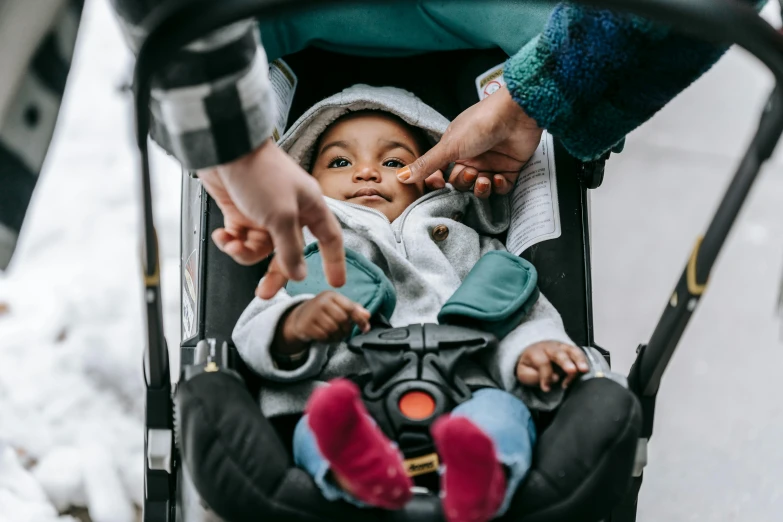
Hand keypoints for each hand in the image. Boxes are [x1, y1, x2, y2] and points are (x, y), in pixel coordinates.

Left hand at [197, 139, 345, 295]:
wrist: (225, 149)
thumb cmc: (261, 173)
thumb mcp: (281, 216)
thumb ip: (291, 249)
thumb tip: (298, 273)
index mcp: (309, 207)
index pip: (330, 239)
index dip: (334, 261)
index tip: (336, 282)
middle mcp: (290, 212)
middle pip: (289, 253)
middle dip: (275, 272)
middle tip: (265, 292)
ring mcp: (264, 213)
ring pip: (261, 249)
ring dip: (244, 253)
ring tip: (233, 245)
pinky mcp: (241, 212)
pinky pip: (240, 239)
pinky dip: (230, 241)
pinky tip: (224, 236)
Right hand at [280, 291, 370, 349]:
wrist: (301, 317)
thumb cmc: (324, 311)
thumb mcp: (338, 306)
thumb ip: (354, 309)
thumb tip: (367, 315)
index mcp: (331, 295)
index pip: (350, 307)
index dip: (360, 320)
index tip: (365, 328)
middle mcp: (321, 302)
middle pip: (342, 319)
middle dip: (347, 329)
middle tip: (345, 332)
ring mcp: (312, 313)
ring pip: (333, 329)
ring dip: (338, 336)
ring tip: (335, 334)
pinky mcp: (306, 325)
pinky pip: (323, 336)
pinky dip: (328, 340)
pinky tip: (327, 337)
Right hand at [397, 86, 541, 198]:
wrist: (516, 114)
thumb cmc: (481, 123)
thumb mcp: (449, 146)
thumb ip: (427, 164)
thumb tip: (401, 176)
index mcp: (454, 148)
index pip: (441, 173)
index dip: (439, 182)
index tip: (439, 185)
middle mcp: (471, 156)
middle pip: (461, 183)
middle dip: (464, 183)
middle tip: (470, 173)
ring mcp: (491, 162)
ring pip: (480, 188)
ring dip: (481, 188)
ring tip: (485, 179)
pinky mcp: (510, 167)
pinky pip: (501, 187)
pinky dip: (499, 187)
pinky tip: (498, 178)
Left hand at [516, 341, 588, 391]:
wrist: (533, 351)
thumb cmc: (530, 366)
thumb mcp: (523, 373)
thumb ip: (533, 377)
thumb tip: (554, 378)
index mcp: (535, 352)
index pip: (542, 362)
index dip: (545, 376)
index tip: (546, 388)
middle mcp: (549, 347)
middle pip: (558, 353)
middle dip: (565, 362)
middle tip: (572, 371)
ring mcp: (561, 346)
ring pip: (571, 350)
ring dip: (579, 359)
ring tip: (584, 369)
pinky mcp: (570, 349)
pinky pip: (578, 352)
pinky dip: (583, 360)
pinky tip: (585, 370)